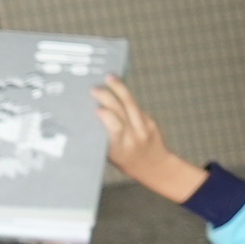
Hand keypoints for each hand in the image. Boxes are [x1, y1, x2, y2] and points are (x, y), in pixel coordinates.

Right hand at [95, 78, 209, 202]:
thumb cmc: (125, 160)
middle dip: (108, 97)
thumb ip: (102, 138)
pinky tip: (117, 88)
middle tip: (95, 88)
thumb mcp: (110, 155)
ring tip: (109, 78)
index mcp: (120, 149)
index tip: (97, 108)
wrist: (155, 166)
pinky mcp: (151, 122)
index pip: (116, 129)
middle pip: (122, 112)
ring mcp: (145, 129)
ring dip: (119, 89)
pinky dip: (125, 97)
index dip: (107, 118)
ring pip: (131, 104)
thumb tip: (89, 114)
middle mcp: (134, 138)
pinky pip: (136, 107)